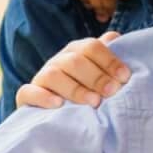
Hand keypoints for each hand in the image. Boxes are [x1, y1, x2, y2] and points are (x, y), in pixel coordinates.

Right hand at [15, 32, 131, 110]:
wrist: (58, 116)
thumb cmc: (87, 92)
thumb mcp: (100, 76)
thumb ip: (107, 59)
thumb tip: (116, 36)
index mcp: (77, 51)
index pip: (91, 47)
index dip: (109, 60)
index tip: (125, 77)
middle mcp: (58, 61)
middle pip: (74, 61)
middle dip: (96, 76)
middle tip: (113, 91)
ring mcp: (42, 77)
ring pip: (54, 75)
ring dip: (75, 89)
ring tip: (94, 102)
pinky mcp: (27, 96)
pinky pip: (29, 92)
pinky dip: (43, 97)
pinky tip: (58, 105)